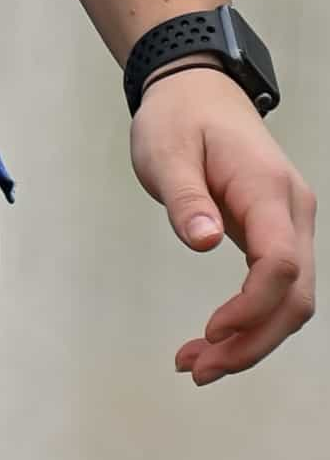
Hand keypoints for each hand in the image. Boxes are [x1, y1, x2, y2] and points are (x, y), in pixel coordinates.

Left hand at [129, 64, 315, 384]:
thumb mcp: (165, 149)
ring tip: (195, 365)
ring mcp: (289, 224)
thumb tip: (204, 240)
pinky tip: (214, 340)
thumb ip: (185, 197)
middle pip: (295, 296)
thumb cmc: (178, 117)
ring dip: (250, 340)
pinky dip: (250, 320)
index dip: (252, 307)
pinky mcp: (277, 233)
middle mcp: (292, 211)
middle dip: (251, 342)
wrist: (197, 89)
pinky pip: (276, 288)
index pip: (280, 263)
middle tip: (196, 370)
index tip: (210, 330)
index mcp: (267, 189)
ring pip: (291, 301)